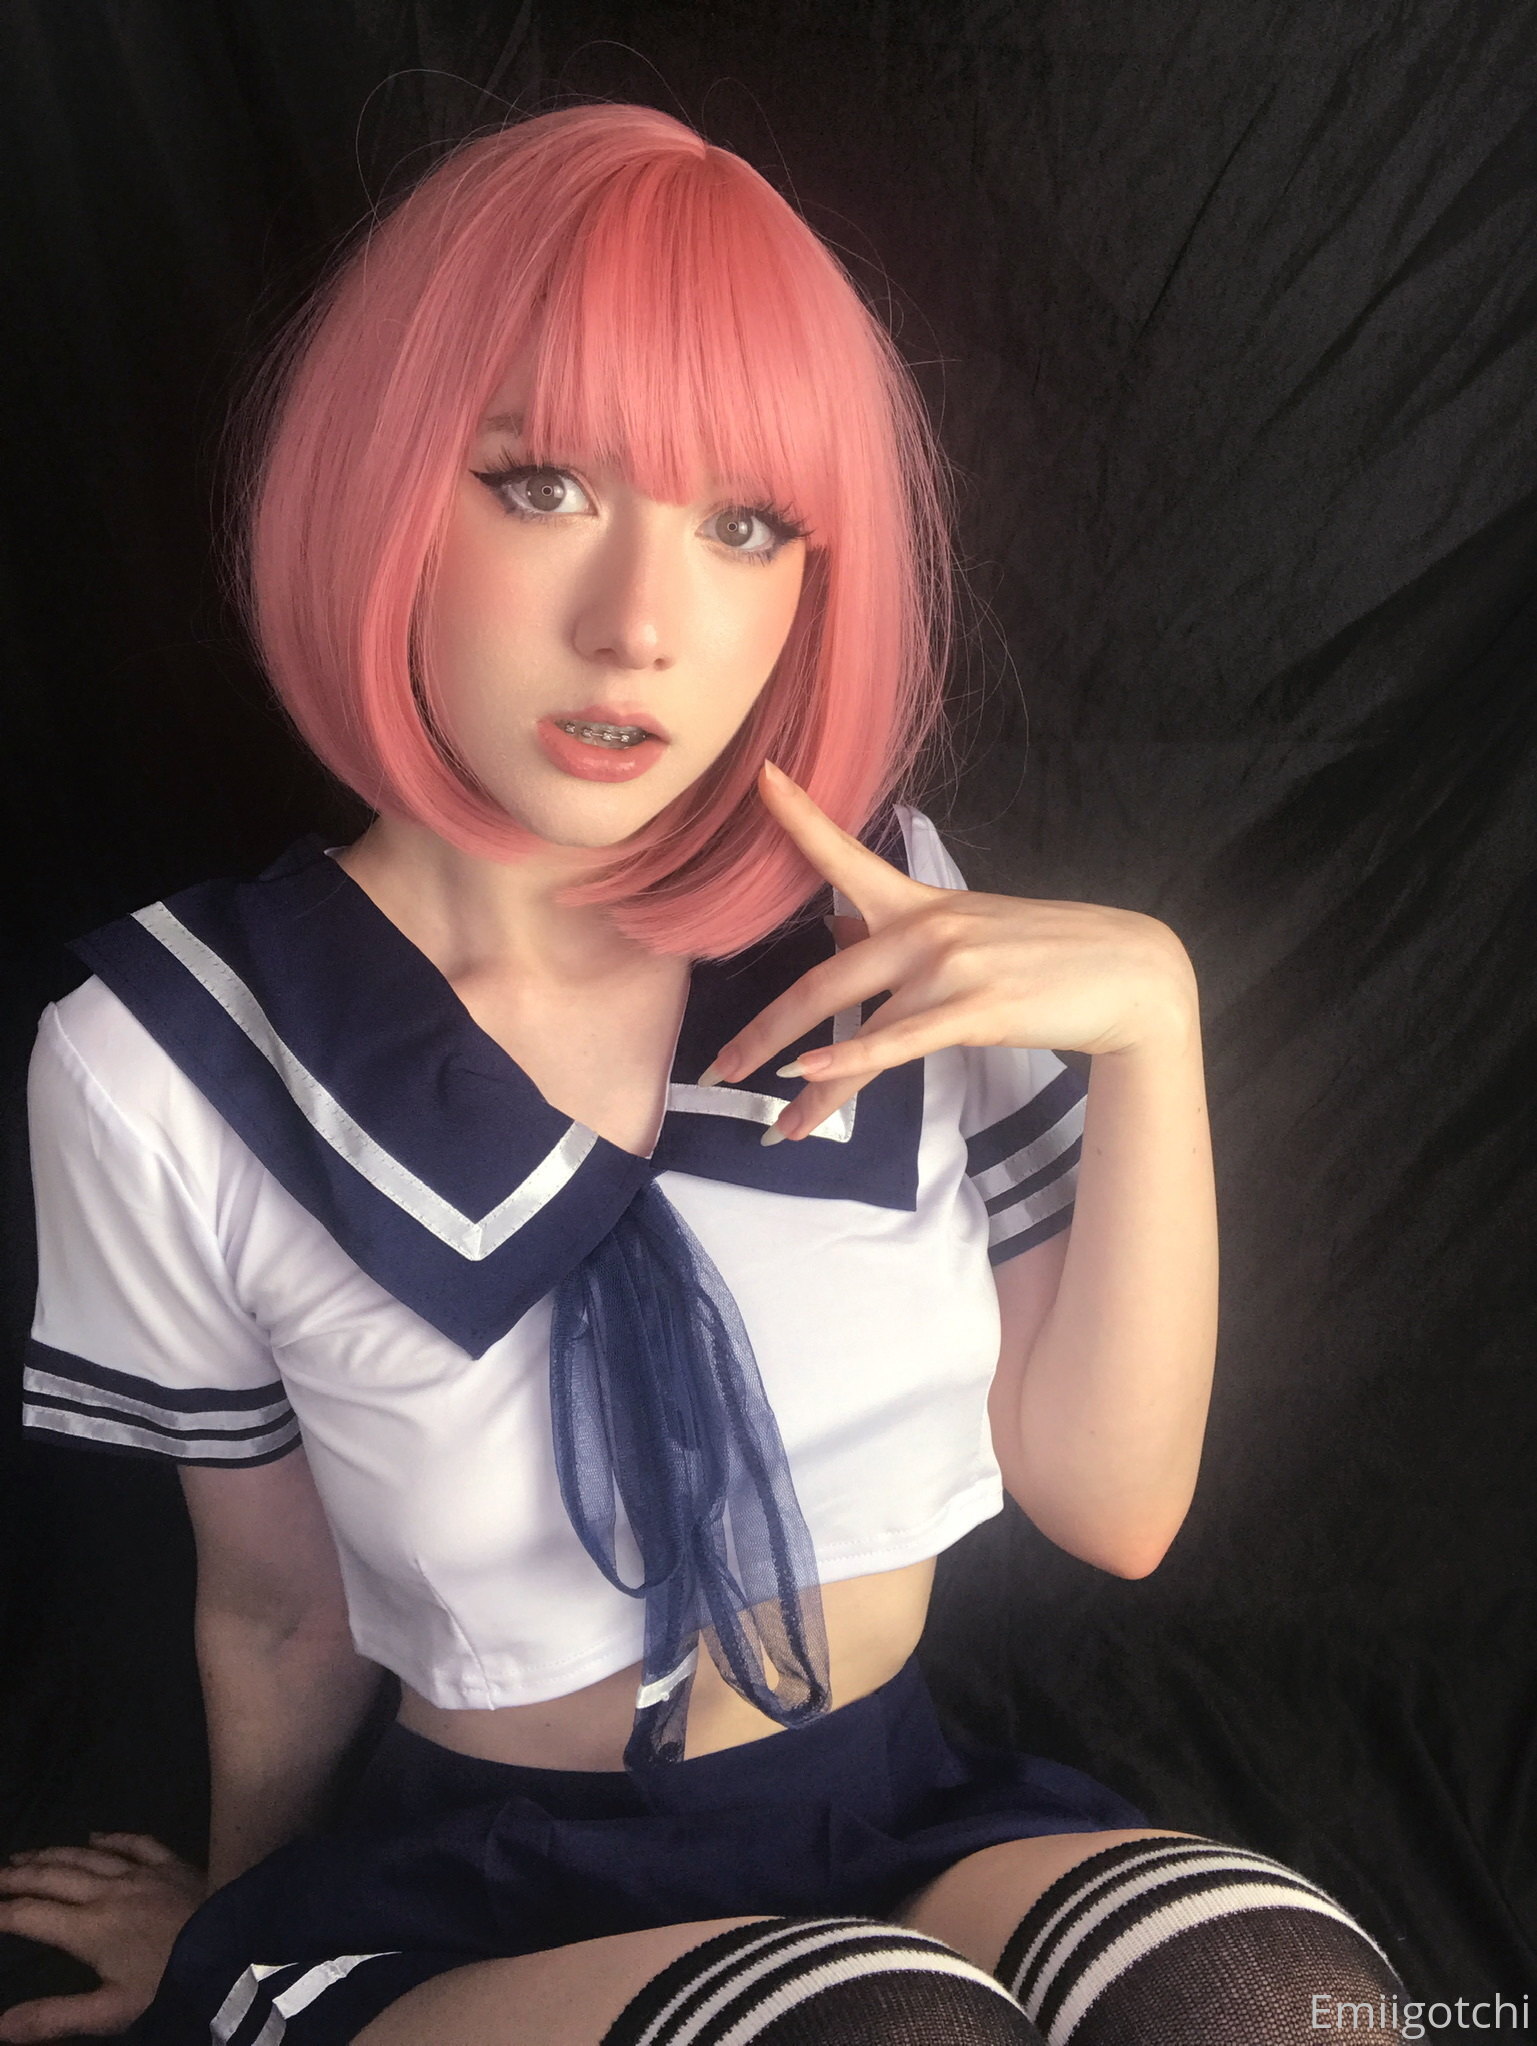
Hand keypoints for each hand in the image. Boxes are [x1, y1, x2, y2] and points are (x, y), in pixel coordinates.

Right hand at [0, 1833, 206, 2040]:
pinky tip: (95, 1835)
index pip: (31, 1916)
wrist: (235, 1950)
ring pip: (87, 1856)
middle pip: (53, 1877)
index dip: (2, 1912)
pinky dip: (111, 1838)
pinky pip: (136, 1843)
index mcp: (88, 1929)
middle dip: (18, 1875)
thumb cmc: (170, 1985)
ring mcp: (143, 1873)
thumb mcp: (108, 2012)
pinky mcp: (172, 1864)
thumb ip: (52, 2017)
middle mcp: (109, 1892)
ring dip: (53, 1854)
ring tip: (26, 1854)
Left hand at [699, 761, 1197, 1140]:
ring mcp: (950, 969)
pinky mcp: (976, 1011)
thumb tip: (845, 943)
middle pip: (822, 978)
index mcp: (919, 902)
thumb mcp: (971, 931)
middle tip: (718, 1068)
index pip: (844, 853)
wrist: (1130, 973)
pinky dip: (850, 1064)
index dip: (798, 815)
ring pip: (855, 1026)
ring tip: (778, 1126)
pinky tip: (811, 1082)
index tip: (760, 777)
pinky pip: (897, 1042)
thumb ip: (905, 940)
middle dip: (764, 1030)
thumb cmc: (1049, 955)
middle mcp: (925, 929)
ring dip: (812, 1087)